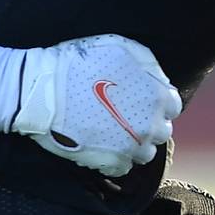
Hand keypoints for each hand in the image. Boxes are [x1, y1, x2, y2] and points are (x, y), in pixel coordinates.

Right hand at [11, 34, 181, 177]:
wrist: (43, 89)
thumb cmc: (80, 62)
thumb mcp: (121, 47)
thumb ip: (148, 65)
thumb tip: (159, 80)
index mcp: (155, 96)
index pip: (172, 106)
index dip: (157, 101)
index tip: (141, 99)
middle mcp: (149, 125)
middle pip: (161, 131)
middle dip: (147, 123)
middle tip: (126, 115)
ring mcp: (130, 147)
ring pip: (145, 152)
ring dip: (134, 143)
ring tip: (115, 132)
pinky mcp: (110, 164)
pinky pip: (123, 167)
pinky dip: (116, 158)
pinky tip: (102, 144)